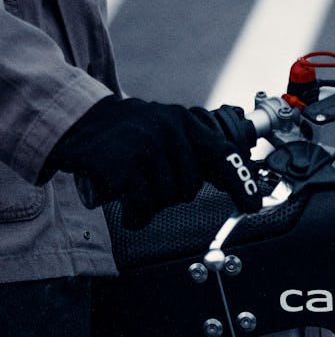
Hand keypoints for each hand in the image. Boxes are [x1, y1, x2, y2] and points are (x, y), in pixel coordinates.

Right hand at [44, 95, 260, 228]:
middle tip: (150, 180)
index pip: (223, 154)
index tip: (253, 205)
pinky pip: (144, 204)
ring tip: (135, 187)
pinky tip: (129, 210)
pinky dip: (136, 214)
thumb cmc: (129, 135)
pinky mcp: (126, 163)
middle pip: (191, 186)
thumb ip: (196, 153)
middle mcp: (171, 128)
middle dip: (172, 193)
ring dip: (151, 203)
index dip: (241, 182)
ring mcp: (148, 144)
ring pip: (168, 197)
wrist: (79, 122)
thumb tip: (232, 181)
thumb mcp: (167, 132)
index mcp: (187, 122)